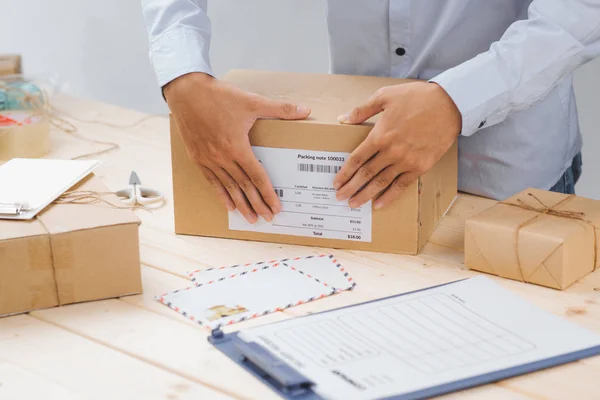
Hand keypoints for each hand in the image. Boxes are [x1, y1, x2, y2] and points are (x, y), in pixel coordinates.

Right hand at [165, 73, 310, 222]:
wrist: (186, 92)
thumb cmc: (218, 96)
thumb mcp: (251, 101)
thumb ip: (279, 109)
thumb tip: (305, 110)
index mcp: (237, 146)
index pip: (257, 176)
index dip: (267, 193)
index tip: (275, 207)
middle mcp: (222, 157)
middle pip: (244, 186)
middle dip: (257, 204)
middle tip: (267, 218)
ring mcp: (208, 159)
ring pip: (228, 187)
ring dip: (241, 204)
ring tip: (250, 218)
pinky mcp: (198, 157)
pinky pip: (211, 181)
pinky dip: (221, 194)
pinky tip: (229, 205)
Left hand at [333, 82, 460, 209]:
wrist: (450, 104)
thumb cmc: (417, 97)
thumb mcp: (385, 96)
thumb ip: (362, 110)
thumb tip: (343, 119)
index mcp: (380, 135)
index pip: (357, 159)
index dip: (345, 172)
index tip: (336, 182)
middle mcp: (391, 152)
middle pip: (366, 174)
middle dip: (351, 188)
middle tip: (340, 197)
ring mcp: (406, 161)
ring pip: (381, 183)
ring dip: (366, 195)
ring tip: (354, 204)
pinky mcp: (420, 167)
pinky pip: (402, 185)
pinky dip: (390, 196)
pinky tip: (379, 204)